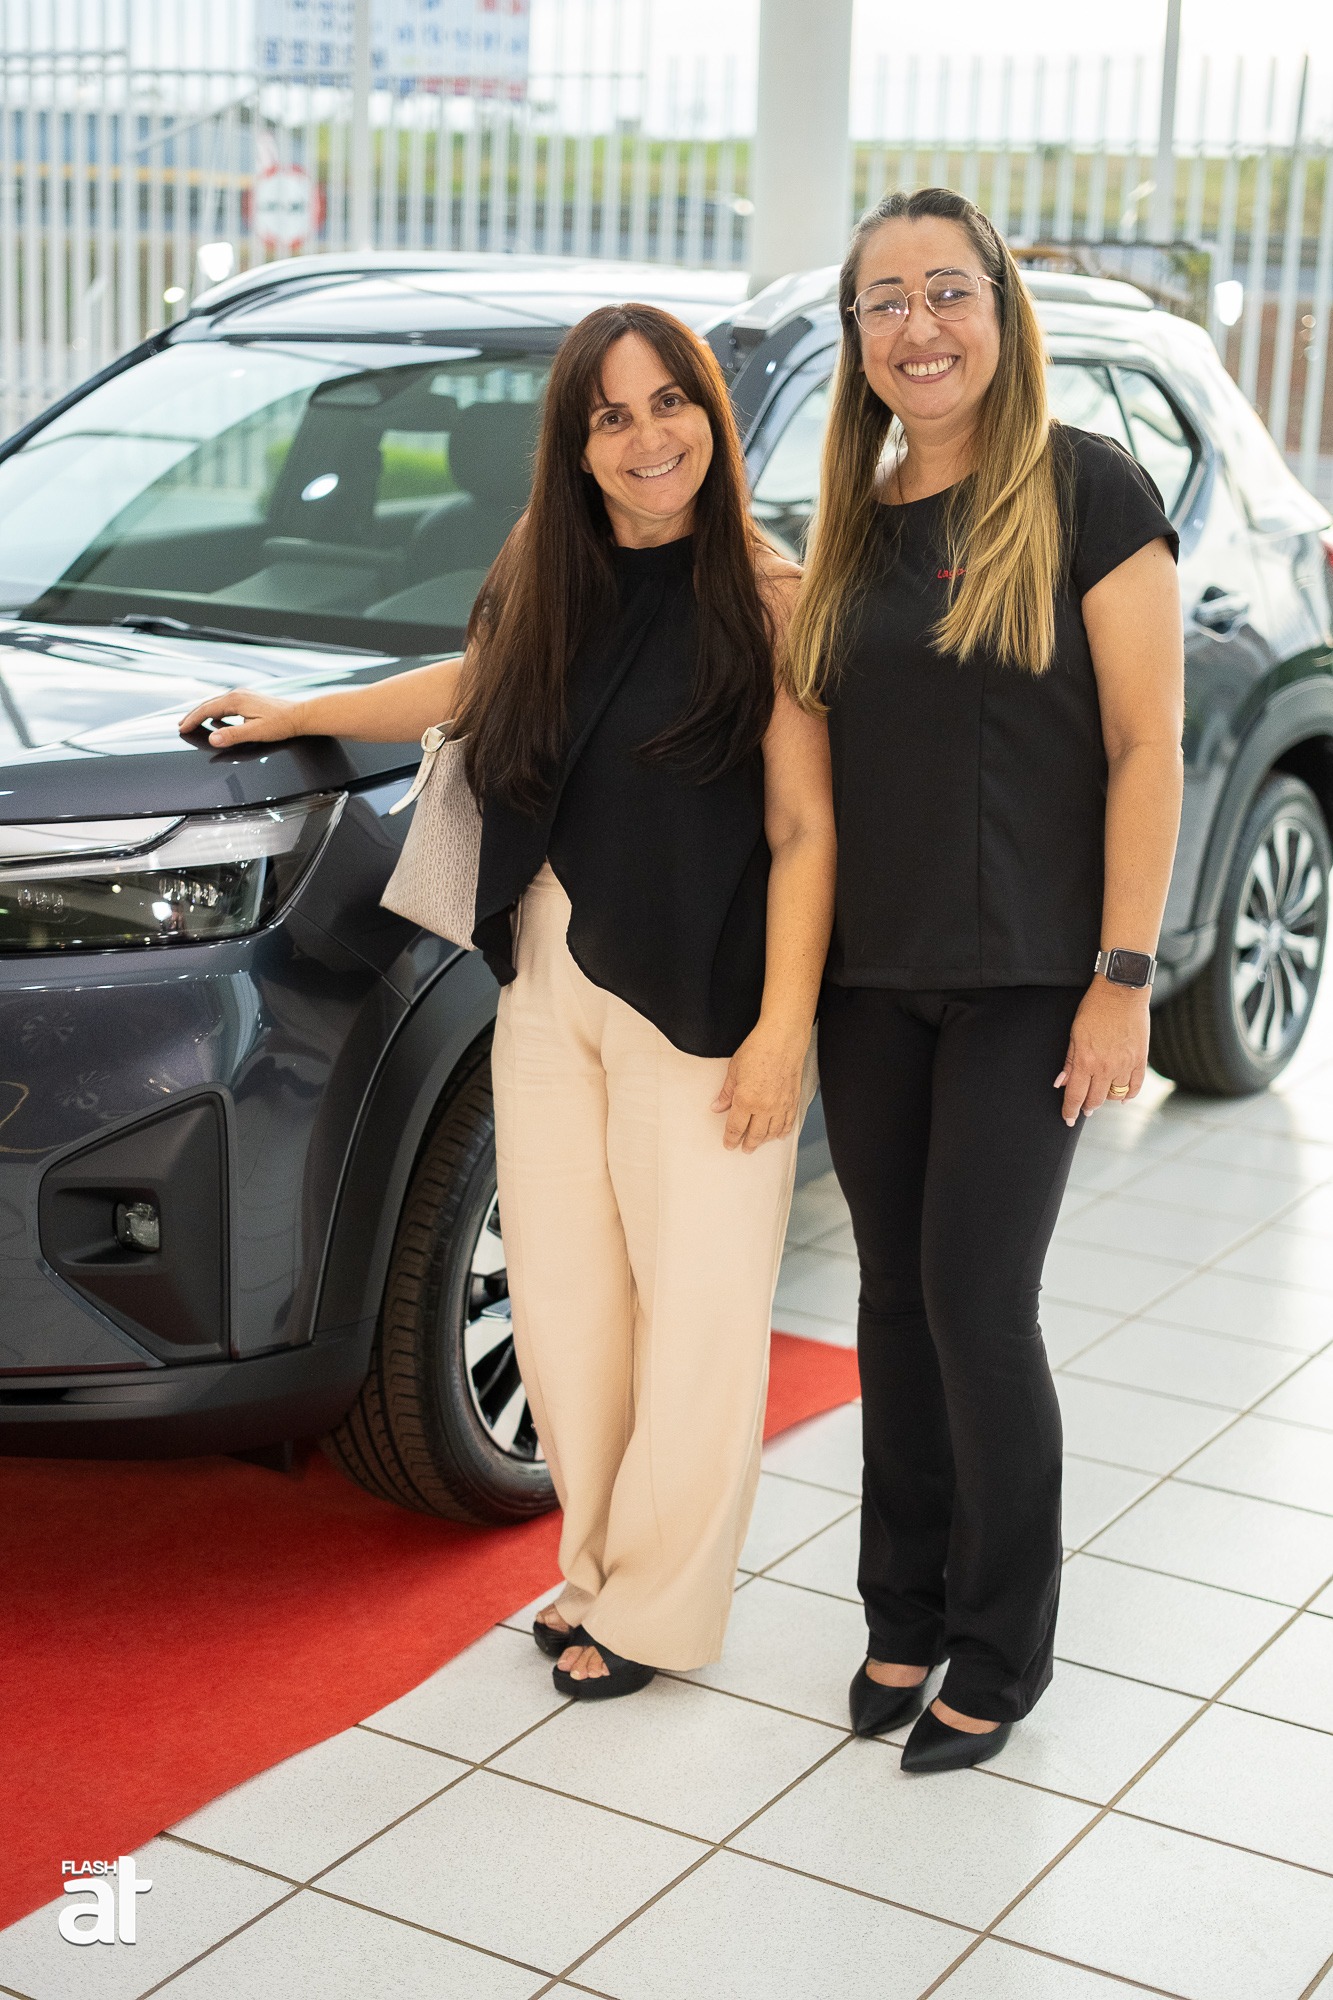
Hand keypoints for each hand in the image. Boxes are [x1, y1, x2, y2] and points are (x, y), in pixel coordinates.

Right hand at [177, 688, 307, 746]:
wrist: (300, 716)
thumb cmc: (281, 724)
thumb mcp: (255, 732)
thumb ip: (232, 735)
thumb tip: (213, 738)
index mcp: (236, 701)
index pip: (206, 710)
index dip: (192, 720)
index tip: (182, 728)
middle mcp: (238, 694)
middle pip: (208, 704)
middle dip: (193, 715)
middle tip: (181, 725)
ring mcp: (244, 695)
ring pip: (217, 704)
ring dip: (203, 713)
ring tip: (193, 722)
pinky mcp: (249, 699)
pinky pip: (226, 705)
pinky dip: (215, 712)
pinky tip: (214, 719)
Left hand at [712, 1025, 807, 1152]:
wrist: (783, 1039)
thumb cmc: (758, 1049)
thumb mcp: (734, 1070)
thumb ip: (726, 1092)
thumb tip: (718, 1107)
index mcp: (746, 1100)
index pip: (736, 1127)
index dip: (731, 1138)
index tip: (729, 1144)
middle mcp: (764, 1107)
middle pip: (755, 1134)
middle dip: (748, 1143)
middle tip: (744, 1148)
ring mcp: (781, 1105)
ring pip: (772, 1132)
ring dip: (765, 1140)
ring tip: (759, 1143)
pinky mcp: (793, 1100)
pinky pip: (788, 1122)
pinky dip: (783, 1131)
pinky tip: (780, 1134)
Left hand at [1054, 978, 1149, 1126]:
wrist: (1122, 992)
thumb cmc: (1094, 1008)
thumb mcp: (1075, 1033)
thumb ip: (1070, 1061)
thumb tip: (1061, 1083)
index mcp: (1086, 1061)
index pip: (1076, 1095)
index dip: (1070, 1110)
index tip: (1068, 1118)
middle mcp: (1106, 1067)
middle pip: (1095, 1099)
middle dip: (1087, 1106)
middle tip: (1083, 1108)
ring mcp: (1125, 1065)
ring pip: (1115, 1095)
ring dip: (1105, 1099)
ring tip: (1100, 1096)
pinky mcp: (1140, 1060)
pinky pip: (1135, 1087)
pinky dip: (1127, 1095)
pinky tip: (1121, 1096)